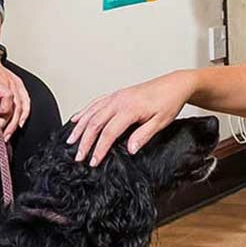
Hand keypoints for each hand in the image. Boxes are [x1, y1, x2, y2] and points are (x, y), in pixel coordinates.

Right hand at [66, 71, 194, 166]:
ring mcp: (116, 96)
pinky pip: (96, 102)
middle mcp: (119, 100)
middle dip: (84, 141)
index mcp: (130, 108)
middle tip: (78, 156)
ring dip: (80, 127)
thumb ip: (143, 135)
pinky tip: (76, 118)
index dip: (99, 148)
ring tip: (71, 140)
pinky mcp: (117, 94)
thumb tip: (130, 149)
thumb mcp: (160, 122)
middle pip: (95, 123)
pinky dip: (84, 111)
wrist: (174, 84)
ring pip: (92, 112)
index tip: (93, 161)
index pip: (109, 132)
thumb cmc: (169, 102)